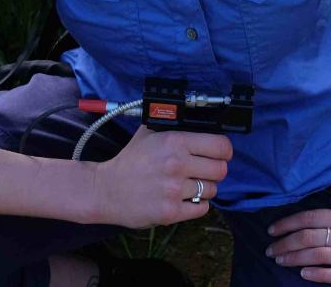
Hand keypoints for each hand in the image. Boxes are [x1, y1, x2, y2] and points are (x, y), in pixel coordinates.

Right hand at [87, 126, 231, 227]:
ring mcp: (174, 190)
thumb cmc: (130, 160)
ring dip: (204, 189)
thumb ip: (173, 125)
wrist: (106, 190)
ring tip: (188, 186)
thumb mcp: (149, 133)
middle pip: (221, 170)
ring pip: (212, 190)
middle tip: (204, 171)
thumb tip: (198, 118)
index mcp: (175, 142)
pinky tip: (185, 199)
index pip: (221, 146)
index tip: (221, 154)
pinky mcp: (171, 212)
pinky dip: (197, 205)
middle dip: (215, 170)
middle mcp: (177, 165)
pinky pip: (202, 209)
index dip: (224, 151)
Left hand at [266, 181, 330, 284]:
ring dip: (295, 259)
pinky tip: (303, 274)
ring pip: (318, 257)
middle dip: (286, 243)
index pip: (312, 217)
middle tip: (270, 248)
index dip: (289, 223)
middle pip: (310, 238)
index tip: (273, 229)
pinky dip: (318, 275)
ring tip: (280, 260)